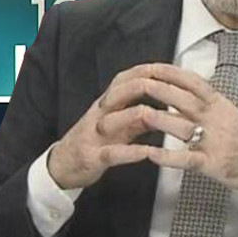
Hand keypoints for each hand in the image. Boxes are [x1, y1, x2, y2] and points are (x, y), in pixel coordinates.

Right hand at [47, 64, 200, 189]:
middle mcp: (100, 114)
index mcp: (107, 103)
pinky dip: (131, 152)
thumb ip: (141, 116)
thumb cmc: (93, 142)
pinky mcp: (91, 157)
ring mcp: (94, 134)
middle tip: (177, 91)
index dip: (150, 71)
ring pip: (117, 118)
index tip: (174, 71)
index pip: (128, 78)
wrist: (60, 165)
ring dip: (145, 117)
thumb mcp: (118, 125)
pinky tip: (147, 153)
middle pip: (122, 90)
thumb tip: (170, 107)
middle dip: (150, 87)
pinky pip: (112, 153)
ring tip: (168, 120)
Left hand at [141, 64, 237, 192]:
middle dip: (160, 90)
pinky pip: (188, 159)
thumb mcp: (229, 111)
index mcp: (219, 105)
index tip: (151, 67)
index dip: (172, 73)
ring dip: (161, 120)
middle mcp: (216, 119)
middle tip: (138, 84)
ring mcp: (214, 142)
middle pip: (185, 100)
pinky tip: (152, 154)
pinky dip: (169, 157)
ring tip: (139, 114)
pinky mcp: (213, 164)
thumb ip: (205, 101)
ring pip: (184, 127)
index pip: (194, 83)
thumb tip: (181, 87)